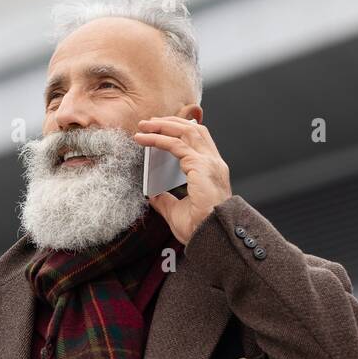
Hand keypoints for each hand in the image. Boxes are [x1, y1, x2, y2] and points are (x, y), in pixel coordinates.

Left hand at [134, 116, 232, 244]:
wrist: (213, 236)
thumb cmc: (200, 228)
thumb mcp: (177, 211)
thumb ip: (166, 200)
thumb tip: (153, 195)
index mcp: (212, 171)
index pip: (199, 140)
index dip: (180, 130)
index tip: (162, 129)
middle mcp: (214, 162)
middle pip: (193, 129)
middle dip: (170, 122)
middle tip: (149, 122)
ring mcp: (209, 162)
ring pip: (186, 131)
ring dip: (163, 125)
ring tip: (144, 125)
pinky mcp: (200, 166)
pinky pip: (175, 145)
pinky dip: (158, 138)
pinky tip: (143, 139)